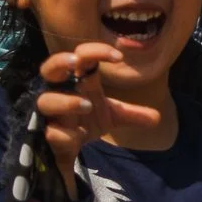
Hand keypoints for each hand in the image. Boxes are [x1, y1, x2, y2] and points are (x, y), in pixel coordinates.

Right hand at [35, 45, 161, 183]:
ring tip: (87, 105)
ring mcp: (50, 114)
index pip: (82, 57)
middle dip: (61, 61)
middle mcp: (60, 92)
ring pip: (46, 100)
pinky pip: (50, 131)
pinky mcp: (45, 134)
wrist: (67, 150)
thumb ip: (131, 115)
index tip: (119, 57)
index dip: (96, 51)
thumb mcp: (111, 117)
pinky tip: (76, 137)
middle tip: (77, 62)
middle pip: (49, 67)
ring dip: (67, 101)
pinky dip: (63, 134)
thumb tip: (157, 118)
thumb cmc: (85, 121)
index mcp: (77, 82)